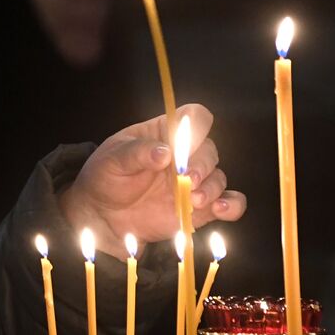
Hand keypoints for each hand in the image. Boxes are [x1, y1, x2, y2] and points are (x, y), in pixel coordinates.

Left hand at [59, 103, 246, 257]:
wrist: (103, 216)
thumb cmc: (105, 178)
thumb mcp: (111, 160)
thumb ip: (136, 153)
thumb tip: (164, 152)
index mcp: (164, 133)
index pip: (192, 117)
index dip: (195, 125)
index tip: (183, 144)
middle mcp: (184, 155)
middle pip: (210, 150)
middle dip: (201, 164)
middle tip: (185, 178)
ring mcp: (194, 182)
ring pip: (219, 177)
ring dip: (212, 187)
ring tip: (193, 199)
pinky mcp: (201, 208)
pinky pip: (229, 203)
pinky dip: (232, 205)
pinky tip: (220, 208)